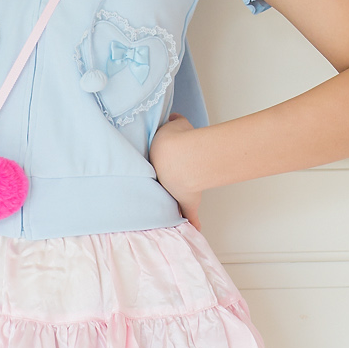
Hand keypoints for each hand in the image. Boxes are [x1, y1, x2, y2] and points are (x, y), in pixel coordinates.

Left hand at [148, 112, 202, 229]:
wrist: (182, 158)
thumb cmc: (177, 141)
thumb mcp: (176, 124)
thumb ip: (174, 121)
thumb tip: (174, 116)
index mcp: (154, 163)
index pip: (152, 166)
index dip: (156, 165)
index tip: (158, 167)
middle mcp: (160, 181)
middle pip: (160, 186)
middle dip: (161, 186)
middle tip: (165, 184)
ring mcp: (173, 194)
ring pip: (170, 202)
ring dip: (170, 205)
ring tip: (168, 210)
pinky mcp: (187, 201)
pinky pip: (190, 215)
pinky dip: (194, 223)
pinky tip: (196, 231)